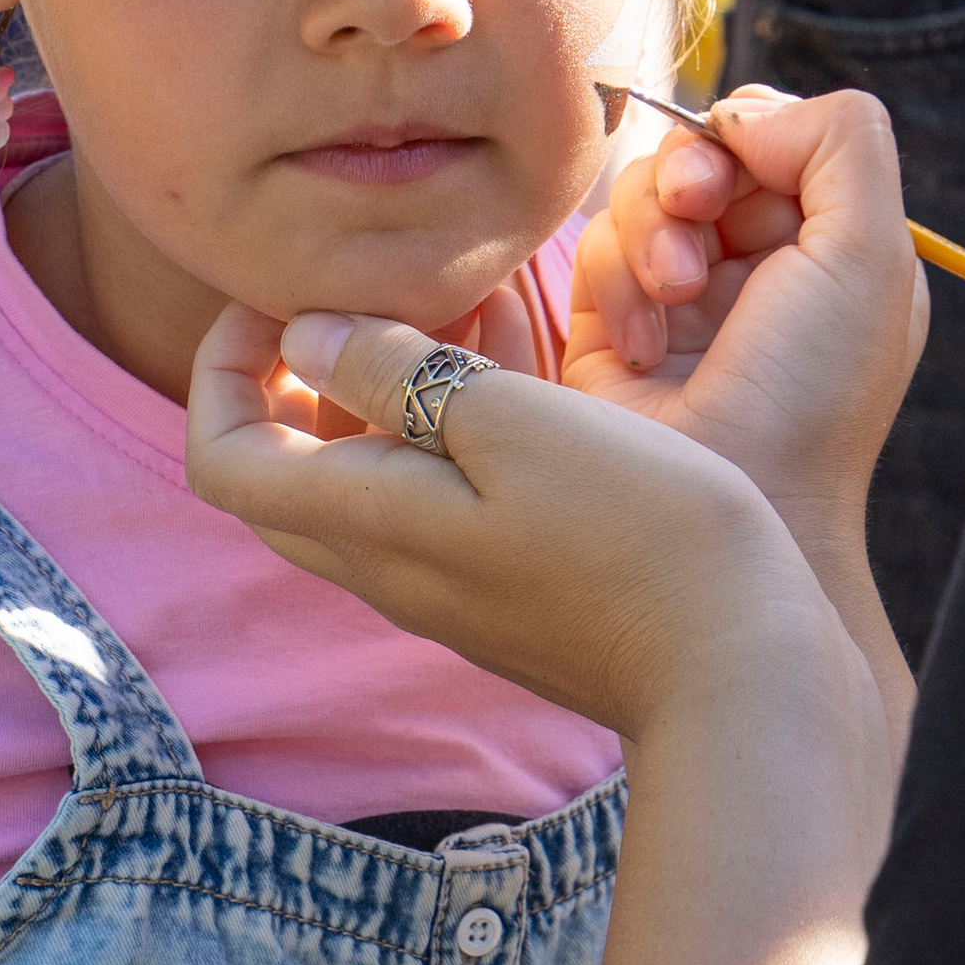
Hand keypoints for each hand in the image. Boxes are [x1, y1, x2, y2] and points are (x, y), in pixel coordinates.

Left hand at [186, 299, 846, 745]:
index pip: (220, 456)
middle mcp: (390, 568)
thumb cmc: (639, 535)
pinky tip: (525, 360)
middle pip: (288, 464)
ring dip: (393, 382)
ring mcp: (452, 588)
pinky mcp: (512, 590)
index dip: (224, 366)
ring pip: (374, 472)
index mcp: (370, 524)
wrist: (743, 673)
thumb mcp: (511, 424)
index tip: (286, 298)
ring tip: (466, 303)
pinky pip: (445, 493)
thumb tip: (304, 339)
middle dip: (305, 365)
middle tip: (376, 291)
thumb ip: (395, 374)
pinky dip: (455, 420)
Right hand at [568, 87, 925, 579]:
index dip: (744, 138)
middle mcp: (756, 272)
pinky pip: (589, 255)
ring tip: (673, 296)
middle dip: (688, 175)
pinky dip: (613, 282)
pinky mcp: (607, 334)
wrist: (735, 512)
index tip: (740, 168)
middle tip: (692, 213)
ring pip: (635, 198)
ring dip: (648, 231)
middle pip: (696, 159)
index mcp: (830, 250)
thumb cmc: (814, 396)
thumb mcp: (872, 253)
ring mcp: (679, 302)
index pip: (770, 142)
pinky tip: (640, 345)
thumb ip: (841, 142)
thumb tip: (746, 116)